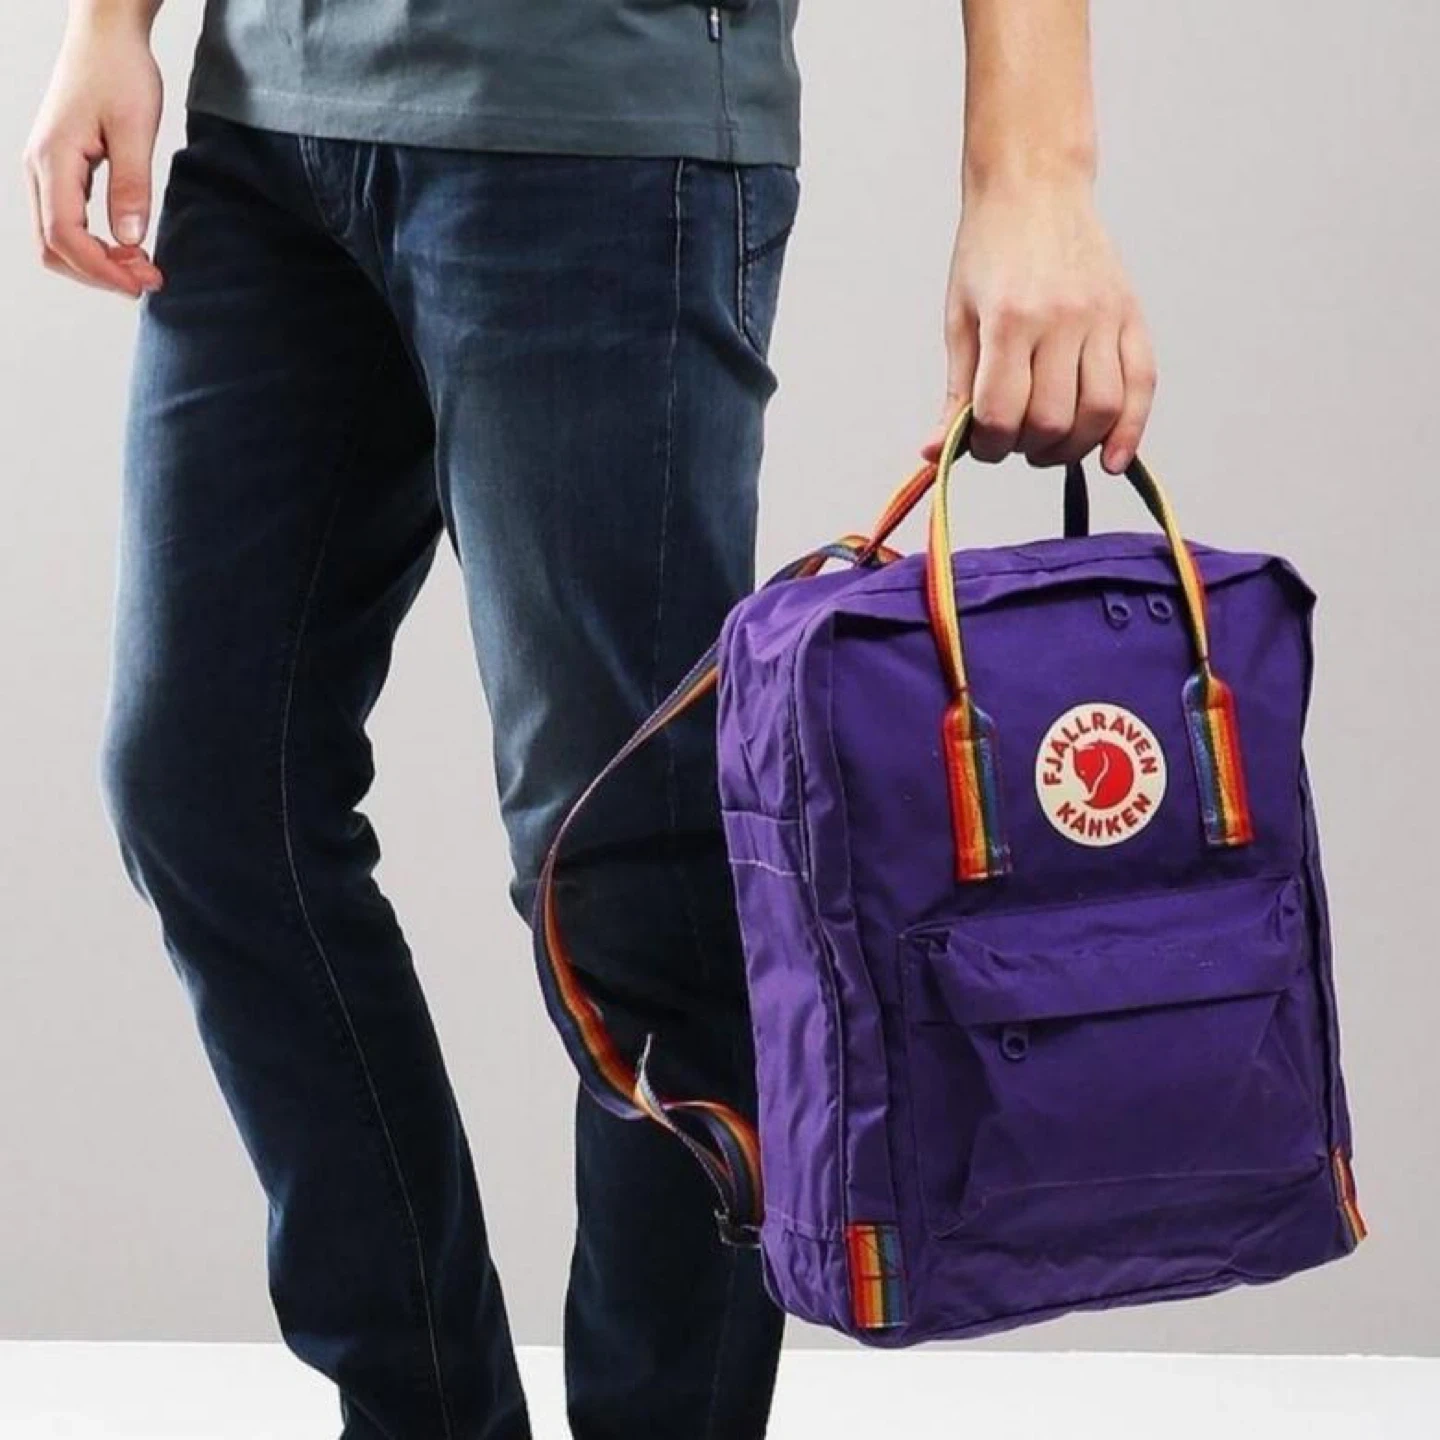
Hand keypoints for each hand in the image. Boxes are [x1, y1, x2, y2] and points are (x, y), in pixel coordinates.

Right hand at [23, 12, 164, 297]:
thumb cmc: (120, 73)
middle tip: (149, 279)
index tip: (142, 283)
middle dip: (98, 273)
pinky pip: (65, 223)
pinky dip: (94, 245)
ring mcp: (44, 170)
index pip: (65, 236)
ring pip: (55, 240)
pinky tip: (129, 246)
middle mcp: (38, 168)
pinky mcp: (57, 170)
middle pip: (52, 248)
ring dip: (96, 263)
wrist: (105, 37)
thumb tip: (131, 239)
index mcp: (53, 159)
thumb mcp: (136, 129)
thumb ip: (131, 185)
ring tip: (142, 266)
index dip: (102, 270)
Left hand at [923, 173, 1154, 474]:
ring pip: (1099, 411)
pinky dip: (1130, 430)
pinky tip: (1113, 459)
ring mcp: (1102, 316)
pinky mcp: (1130, 314)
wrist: (1034, 186)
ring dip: (1072, 447)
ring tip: (1050, 443)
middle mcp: (1062, 318)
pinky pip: (1141, 384)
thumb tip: (935, 455)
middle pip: (1051, 420)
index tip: (981, 442)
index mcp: (1009, 319)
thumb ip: (955, 392)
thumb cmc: (987, 254)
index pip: (1001, 413)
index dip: (987, 446)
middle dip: (1026, 447)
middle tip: (1014, 439)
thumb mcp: (959, 320)